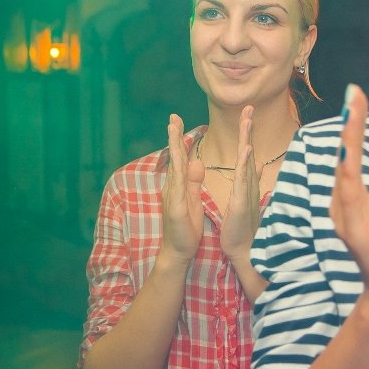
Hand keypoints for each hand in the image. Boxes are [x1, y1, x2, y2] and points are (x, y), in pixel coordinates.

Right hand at [159, 114, 205, 265]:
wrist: (178, 251)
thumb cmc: (185, 227)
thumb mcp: (192, 199)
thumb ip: (193, 181)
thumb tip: (196, 162)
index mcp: (178, 185)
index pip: (179, 157)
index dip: (179, 139)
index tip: (178, 120)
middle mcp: (172, 187)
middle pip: (173, 157)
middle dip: (173, 136)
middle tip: (173, 116)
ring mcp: (172, 196)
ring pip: (173, 167)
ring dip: (173, 148)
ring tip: (172, 129)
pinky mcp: (175, 208)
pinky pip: (178, 187)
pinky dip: (180, 172)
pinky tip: (182, 161)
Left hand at [220, 106, 261, 264]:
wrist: (243, 250)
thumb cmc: (242, 226)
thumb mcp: (244, 197)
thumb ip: (251, 179)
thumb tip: (258, 163)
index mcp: (247, 181)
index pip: (247, 152)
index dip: (247, 132)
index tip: (246, 113)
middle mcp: (250, 183)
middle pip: (249, 150)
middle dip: (249, 128)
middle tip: (249, 106)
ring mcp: (248, 192)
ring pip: (247, 160)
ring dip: (248, 139)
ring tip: (248, 119)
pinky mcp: (243, 202)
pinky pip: (243, 180)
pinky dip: (245, 164)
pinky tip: (246, 149)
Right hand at [330, 85, 368, 307]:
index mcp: (348, 194)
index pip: (349, 152)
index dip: (353, 123)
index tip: (357, 93)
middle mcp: (340, 203)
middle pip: (344, 156)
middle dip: (349, 123)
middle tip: (354, 92)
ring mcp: (344, 217)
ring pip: (346, 172)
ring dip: (349, 141)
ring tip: (353, 112)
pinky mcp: (354, 231)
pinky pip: (351, 198)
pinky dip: (349, 175)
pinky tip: (350, 154)